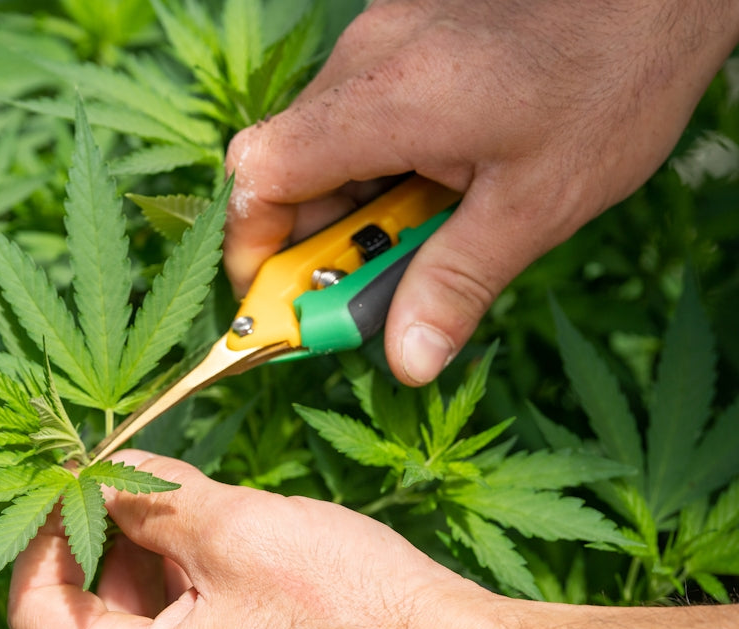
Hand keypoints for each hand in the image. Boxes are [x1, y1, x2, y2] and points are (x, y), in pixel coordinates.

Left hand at [8, 451, 499, 628]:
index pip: (34, 616)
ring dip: (115, 590)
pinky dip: (159, 617)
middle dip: (67, 570)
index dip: (39, 539)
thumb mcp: (237, 529)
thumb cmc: (357, 608)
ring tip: (162, 521)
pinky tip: (202, 561)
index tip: (69, 485)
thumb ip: (150, 496)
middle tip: (104, 506)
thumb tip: (104, 472)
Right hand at [224, 0, 738, 385]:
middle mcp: (364, 60)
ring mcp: (383, 39)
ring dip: (353, 206)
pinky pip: (363, 113)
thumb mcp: (538, 203)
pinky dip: (380, 166)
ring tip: (424, 237)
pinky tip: (443, 185)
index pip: (260, 177)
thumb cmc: (611, 78)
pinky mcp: (407, 33)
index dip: (252, 250)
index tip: (281, 303)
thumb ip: (457, 283)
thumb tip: (407, 361)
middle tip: (365, 295)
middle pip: (288, 167)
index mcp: (381, 102)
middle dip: (314, 243)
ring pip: (326, 142)